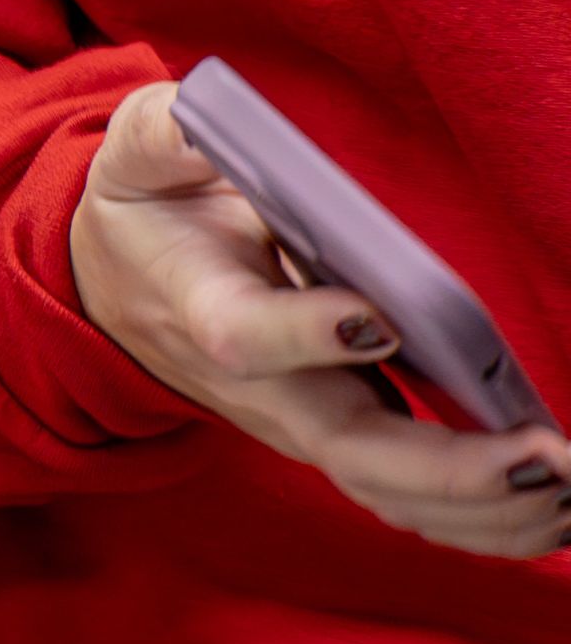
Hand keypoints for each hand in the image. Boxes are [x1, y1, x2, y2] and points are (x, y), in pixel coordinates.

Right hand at [70, 82, 570, 556]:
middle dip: (450, 468)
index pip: (246, 338)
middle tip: (546, 461)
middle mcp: (258, 386)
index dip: (308, 334)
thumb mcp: (133, 154)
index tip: (380, 317)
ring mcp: (300, 422)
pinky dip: (481, 519)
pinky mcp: (339, 437)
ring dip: (484, 509)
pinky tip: (553, 510)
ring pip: (387, 492)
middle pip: (348, 450)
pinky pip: (405, 498)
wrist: (116, 289)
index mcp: (203, 304)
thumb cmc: (144, 213)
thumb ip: (162, 135)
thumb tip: (199, 124)